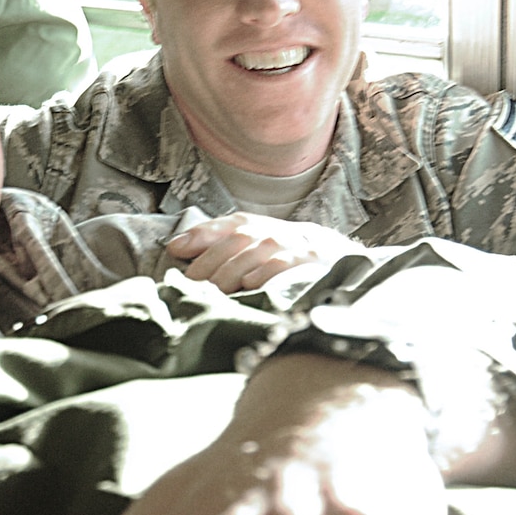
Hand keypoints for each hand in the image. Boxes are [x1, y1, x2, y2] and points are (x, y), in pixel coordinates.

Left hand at [164, 212, 359, 293]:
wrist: (340, 261)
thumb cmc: (285, 257)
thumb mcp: (253, 246)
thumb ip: (216, 244)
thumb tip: (175, 247)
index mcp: (259, 226)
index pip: (227, 225)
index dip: (201, 234)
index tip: (175, 250)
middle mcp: (275, 232)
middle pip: (238, 240)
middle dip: (211, 260)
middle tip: (191, 284)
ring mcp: (295, 246)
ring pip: (258, 252)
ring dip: (233, 270)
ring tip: (213, 289)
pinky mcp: (312, 264)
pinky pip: (286, 265)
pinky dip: (266, 273)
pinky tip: (250, 285)